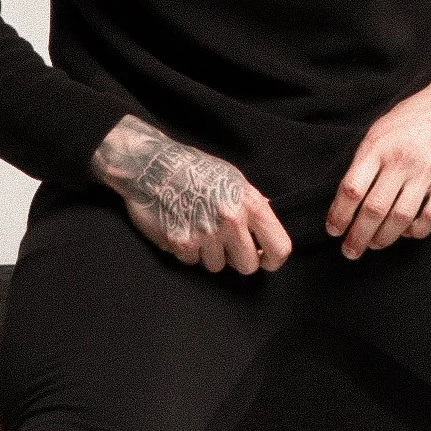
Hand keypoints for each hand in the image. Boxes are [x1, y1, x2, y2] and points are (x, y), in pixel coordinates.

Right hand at [91, 115, 291, 274]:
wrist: (150, 165)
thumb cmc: (192, 169)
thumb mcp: (232, 178)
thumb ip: (251, 205)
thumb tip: (266, 226)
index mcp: (249, 203)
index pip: (279, 248)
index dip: (273, 260)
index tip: (264, 260)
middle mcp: (231, 220)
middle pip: (248, 266)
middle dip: (236, 259)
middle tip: (224, 243)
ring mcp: (206, 233)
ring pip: (217, 266)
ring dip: (208, 253)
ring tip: (197, 227)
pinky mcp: (181, 243)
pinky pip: (192, 261)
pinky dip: (186, 250)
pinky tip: (180, 227)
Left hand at [326, 71, 430, 258]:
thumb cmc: (410, 120)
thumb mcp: (379, 130)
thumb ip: (364, 161)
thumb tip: (347, 198)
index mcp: (378, 146)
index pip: (352, 188)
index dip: (339, 214)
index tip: (334, 230)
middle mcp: (401, 160)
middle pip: (374, 209)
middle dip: (358, 236)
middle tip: (350, 251)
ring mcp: (427, 172)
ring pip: (401, 218)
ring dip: (384, 238)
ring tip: (375, 244)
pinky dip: (416, 231)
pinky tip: (407, 232)